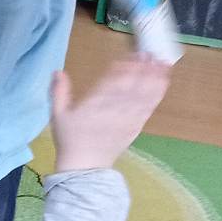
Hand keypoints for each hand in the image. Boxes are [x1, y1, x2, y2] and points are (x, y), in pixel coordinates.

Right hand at [49, 57, 170, 171]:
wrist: (84, 167)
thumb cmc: (69, 139)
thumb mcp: (57, 115)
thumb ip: (58, 92)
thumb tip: (57, 71)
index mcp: (94, 106)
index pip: (112, 83)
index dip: (125, 68)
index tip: (132, 54)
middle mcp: (114, 112)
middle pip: (132, 87)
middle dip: (144, 69)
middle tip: (153, 53)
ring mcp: (127, 121)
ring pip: (144, 97)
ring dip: (155, 79)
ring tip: (164, 64)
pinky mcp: (135, 128)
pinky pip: (148, 110)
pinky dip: (156, 96)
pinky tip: (162, 84)